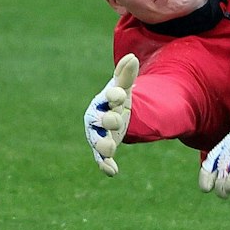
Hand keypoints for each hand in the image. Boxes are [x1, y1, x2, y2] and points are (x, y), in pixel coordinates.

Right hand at [84, 54, 139, 176]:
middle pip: (100, 119)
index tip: (121, 94)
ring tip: (111, 149)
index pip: (107, 97)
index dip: (114, 95)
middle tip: (117, 121)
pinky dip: (105, 165)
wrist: (113, 116)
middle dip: (108, 120)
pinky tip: (112, 171)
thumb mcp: (123, 87)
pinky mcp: (102, 149)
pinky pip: (100, 158)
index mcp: (103, 101)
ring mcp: (99, 134)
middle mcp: (98, 118)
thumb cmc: (116, 99)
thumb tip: (131, 57)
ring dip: (103, 145)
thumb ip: (126, 75)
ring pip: (97, 140)